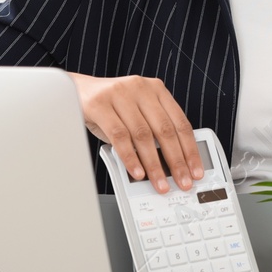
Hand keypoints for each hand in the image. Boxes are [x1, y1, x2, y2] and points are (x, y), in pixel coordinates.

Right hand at [67, 72, 205, 193]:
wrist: (76, 90)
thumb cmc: (110, 106)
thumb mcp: (136, 113)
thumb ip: (153, 130)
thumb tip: (171, 165)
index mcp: (156, 89)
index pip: (180, 123)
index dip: (190, 150)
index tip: (195, 170)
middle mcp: (140, 88)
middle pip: (165, 130)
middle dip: (176, 161)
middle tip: (182, 181)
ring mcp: (119, 94)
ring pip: (143, 135)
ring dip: (154, 164)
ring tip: (159, 183)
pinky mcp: (100, 104)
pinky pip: (119, 137)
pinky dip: (130, 158)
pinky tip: (137, 172)